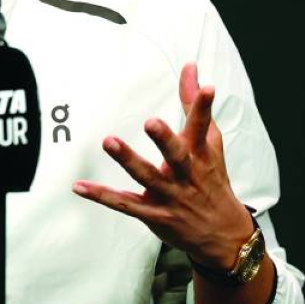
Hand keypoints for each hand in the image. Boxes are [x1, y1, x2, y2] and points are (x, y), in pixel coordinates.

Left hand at [73, 62, 251, 268]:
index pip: (202, 128)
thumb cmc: (213, 180)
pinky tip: (80, 186)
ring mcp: (170, 197)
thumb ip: (195, 105)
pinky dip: (102, 196)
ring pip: (148, 178)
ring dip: (128, 160)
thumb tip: (191, 68)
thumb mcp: (210, 144)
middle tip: (151, 122)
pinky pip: (125, 205)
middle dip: (165, 140)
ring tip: (109, 141)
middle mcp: (186, 176)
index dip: (203, 108)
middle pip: (177, 156)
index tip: (208, 88)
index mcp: (201, 156)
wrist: (224, 235)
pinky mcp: (154, 215)